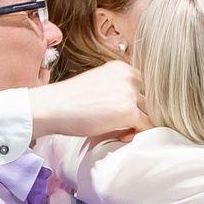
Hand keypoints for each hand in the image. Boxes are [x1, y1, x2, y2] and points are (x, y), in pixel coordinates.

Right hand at [27, 59, 146, 140]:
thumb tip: (138, 109)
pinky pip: (147, 126)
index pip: (145, 85)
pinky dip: (139, 134)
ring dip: (141, 124)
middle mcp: (129, 76)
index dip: (139, 101)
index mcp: (122, 68)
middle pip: (150, 98)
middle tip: (126, 125)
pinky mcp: (128, 111)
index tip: (128, 112)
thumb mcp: (99, 85)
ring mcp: (129, 93)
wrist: (53, 107)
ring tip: (123, 131)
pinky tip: (124, 136)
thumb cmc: (70, 100)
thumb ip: (119, 90)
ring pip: (150, 112)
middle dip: (141, 113)